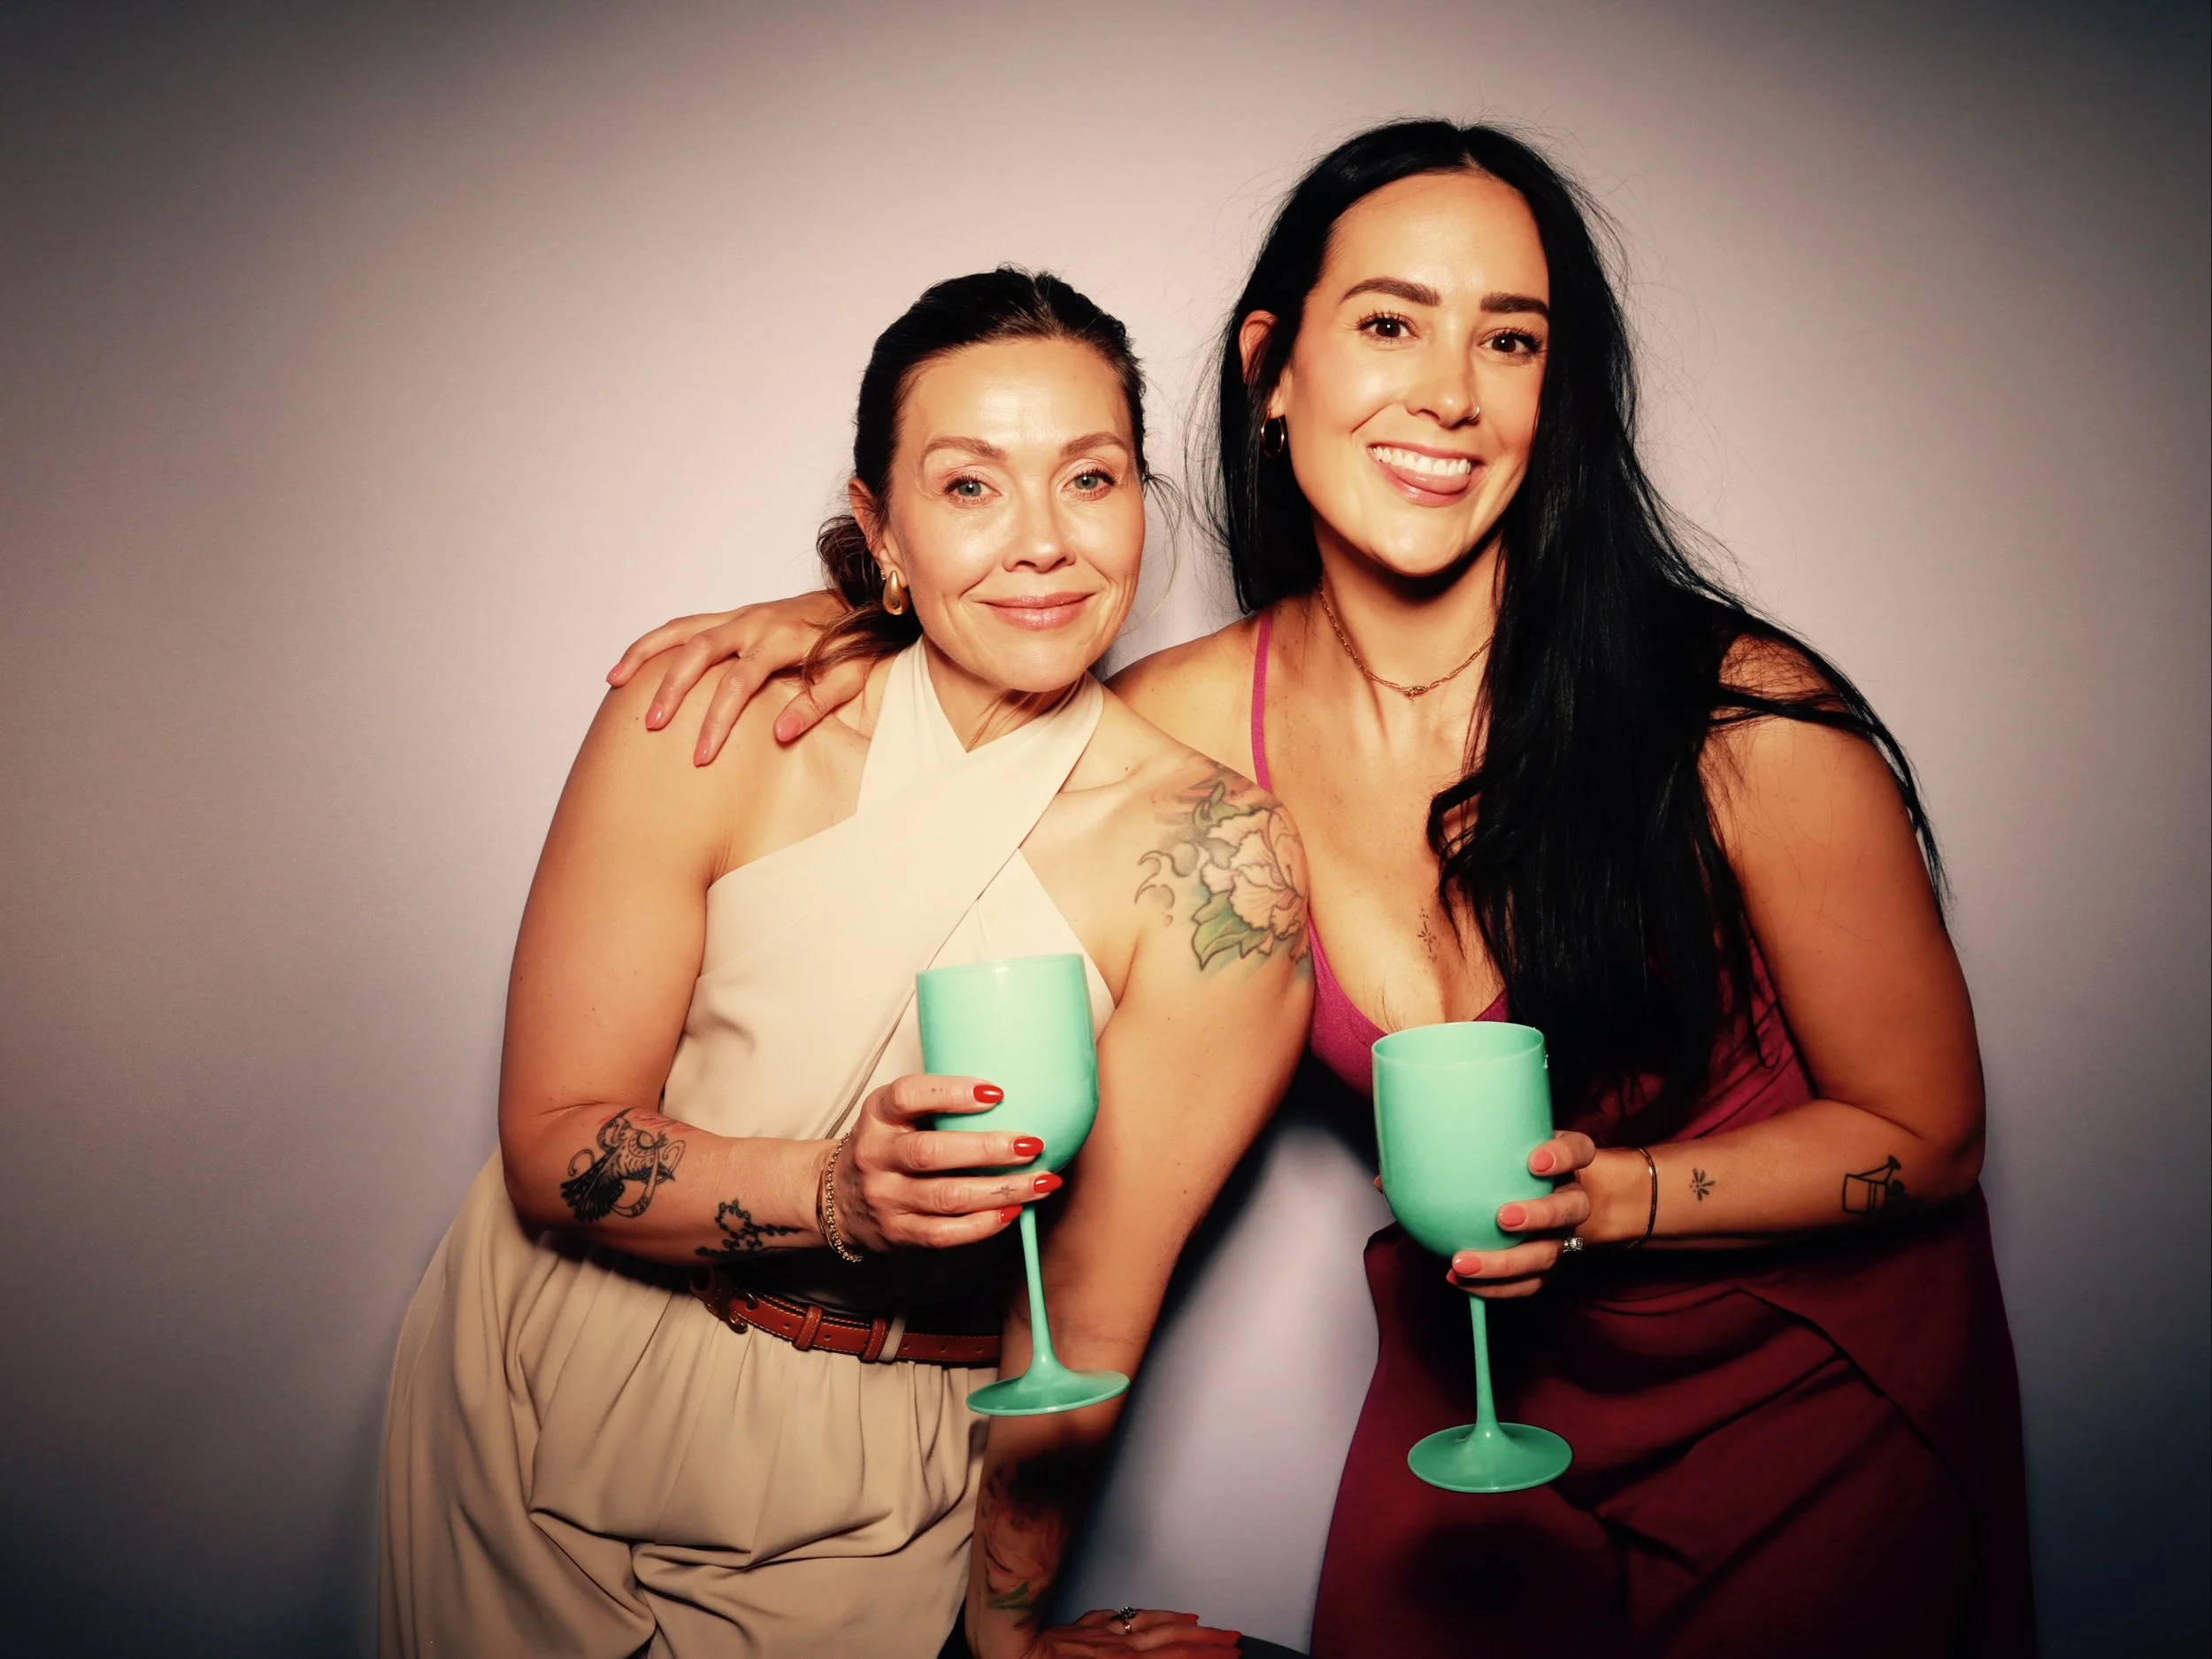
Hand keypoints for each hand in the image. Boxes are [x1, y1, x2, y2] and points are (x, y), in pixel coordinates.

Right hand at [604, 591, 861, 763]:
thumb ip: (817, 705)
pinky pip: (683, 626)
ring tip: (614, 683)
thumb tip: (780, 733)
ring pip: (681, 631)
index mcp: (782, 639)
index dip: (718, 719)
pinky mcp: (729, 618)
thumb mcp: (848, 678)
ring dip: (646, 655)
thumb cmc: (853, 648)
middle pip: (700, 651)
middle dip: (672, 689)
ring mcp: (738, 617)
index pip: (740, 681)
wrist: (856, 605)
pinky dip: (655, 642)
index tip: (701, 754)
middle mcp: (754, 622)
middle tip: (653, 726)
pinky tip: (630, 665)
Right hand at [835, 1075, 1057, 1251]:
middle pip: (931, 1152)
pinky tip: (1014, 1210)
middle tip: (1032, 1143)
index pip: (908, 1096)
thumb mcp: (897, 1114)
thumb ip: (938, 1103)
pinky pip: (944, 1233)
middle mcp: (876, 1155)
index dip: (952, 1093)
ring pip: (946, 1197)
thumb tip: (1016, 1093)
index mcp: (877, 1115)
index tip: (997, 1093)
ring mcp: (885, 1198)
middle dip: (987, 1149)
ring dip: (1000, 1190)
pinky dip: (983, 1224)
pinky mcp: (897, 1233)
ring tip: (1042, 1181)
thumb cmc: (887, 1145)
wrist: (837, 1197)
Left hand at [1018, 1609, 1240, 1653]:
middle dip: (1208, 1640)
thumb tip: (1167, 1658)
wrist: (1010, 1651)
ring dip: (1183, 1624)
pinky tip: (1153, 1613)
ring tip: (1206, 1623)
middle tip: (1234, 1639)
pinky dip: (1144, 1615)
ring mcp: (1102, 1633)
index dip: (1208, 1656)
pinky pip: (1122, 1616)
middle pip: (1174, 1638)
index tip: (1232, 1655)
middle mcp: (1120, 1646)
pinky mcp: (1083, 1627)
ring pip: (1152, 1623)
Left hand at [1446, 1130, 1599, 1298]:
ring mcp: (1566, 1237)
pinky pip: (1529, 1283)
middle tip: (1503, 1217)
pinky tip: (1460, 1280)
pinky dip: (1494, 1286)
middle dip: (1539, 1216)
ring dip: (1505, 1262)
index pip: (1578, 1152)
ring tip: (1463, 1262)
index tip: (1534, 1162)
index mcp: (1571, 1163)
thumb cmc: (1520, 1165)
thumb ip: (1476, 1143)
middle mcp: (1574, 1200)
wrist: (1558, 1196)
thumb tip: (1400, 1160)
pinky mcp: (1551, 1266)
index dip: (1561, 1157)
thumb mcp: (1512, 1145)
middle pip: (1570, 1209)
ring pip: (1548, 1254)